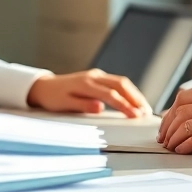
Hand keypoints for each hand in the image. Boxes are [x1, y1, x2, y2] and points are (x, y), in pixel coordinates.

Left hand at [27, 69, 150, 117]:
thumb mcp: (64, 105)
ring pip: (121, 82)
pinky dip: (128, 91)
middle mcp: (94, 77)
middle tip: (146, 113)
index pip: (111, 94)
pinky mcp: (98, 78)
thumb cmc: (53, 98)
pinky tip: (134, 100)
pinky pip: (118, 82)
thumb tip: (100, 107)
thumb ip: (82, 105)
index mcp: (86, 84)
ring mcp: (97, 76)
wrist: (44, 87)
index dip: (125, 105)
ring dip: (134, 94)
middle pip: (121, 84)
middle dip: (136, 98)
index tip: (136, 116)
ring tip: (144, 108)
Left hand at [157, 54, 191, 153]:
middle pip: (179, 113)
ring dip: (173, 138)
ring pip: (183, 127)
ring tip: (170, 145)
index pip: (182, 98)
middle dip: (167, 126)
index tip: (168, 122)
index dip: (170, 112)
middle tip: (164, 137)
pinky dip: (184, 147)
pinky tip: (181, 150)